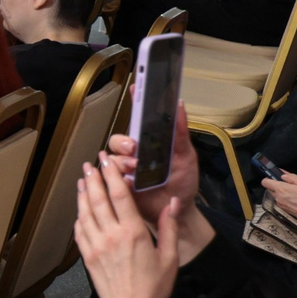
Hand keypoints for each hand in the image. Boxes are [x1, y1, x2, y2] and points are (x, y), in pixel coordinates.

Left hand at [75, 154, 180, 297]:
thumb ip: (169, 226)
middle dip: (93, 178)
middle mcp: (111, 235)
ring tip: (83, 179)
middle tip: (91, 163)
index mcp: (133, 232)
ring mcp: (96, 246)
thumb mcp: (169, 257)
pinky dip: (79, 215)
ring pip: (85, 212)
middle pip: (97, 199)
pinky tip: (81, 209)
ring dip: (83, 194)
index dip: (112, 175)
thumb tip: (173, 201)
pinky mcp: (87, 257)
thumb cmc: (154, 288)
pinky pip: (80, 230)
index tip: (106, 160)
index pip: (119, 195)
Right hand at [102, 103, 200, 230]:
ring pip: (112, 158)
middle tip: (134, 149)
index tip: (136, 87)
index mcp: (151, 143)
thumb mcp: (186, 156)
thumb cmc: (183, 182)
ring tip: (135, 169)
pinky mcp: (120, 186)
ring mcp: (126, 170)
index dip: (136, 102)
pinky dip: (118, 178)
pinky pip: (109, 178)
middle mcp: (135, 154)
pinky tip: (129, 182)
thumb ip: (180, 132)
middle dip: (123, 142)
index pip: (139, 119)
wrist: (178, 210)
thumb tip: (179, 105)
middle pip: (118, 140)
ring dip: (122, 162)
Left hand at [261, 166, 296, 229]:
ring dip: (284, 193)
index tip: (274, 177)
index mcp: (281, 189)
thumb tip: (283, 175)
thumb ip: (291, 177)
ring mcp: (282, 205)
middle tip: (290, 184)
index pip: (265, 182)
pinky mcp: (286, 211)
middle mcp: (278, 198)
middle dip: (278, 185)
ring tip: (296, 192)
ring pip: (277, 196)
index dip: (269, 178)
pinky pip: (283, 202)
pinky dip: (287, 200)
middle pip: (271, 189)